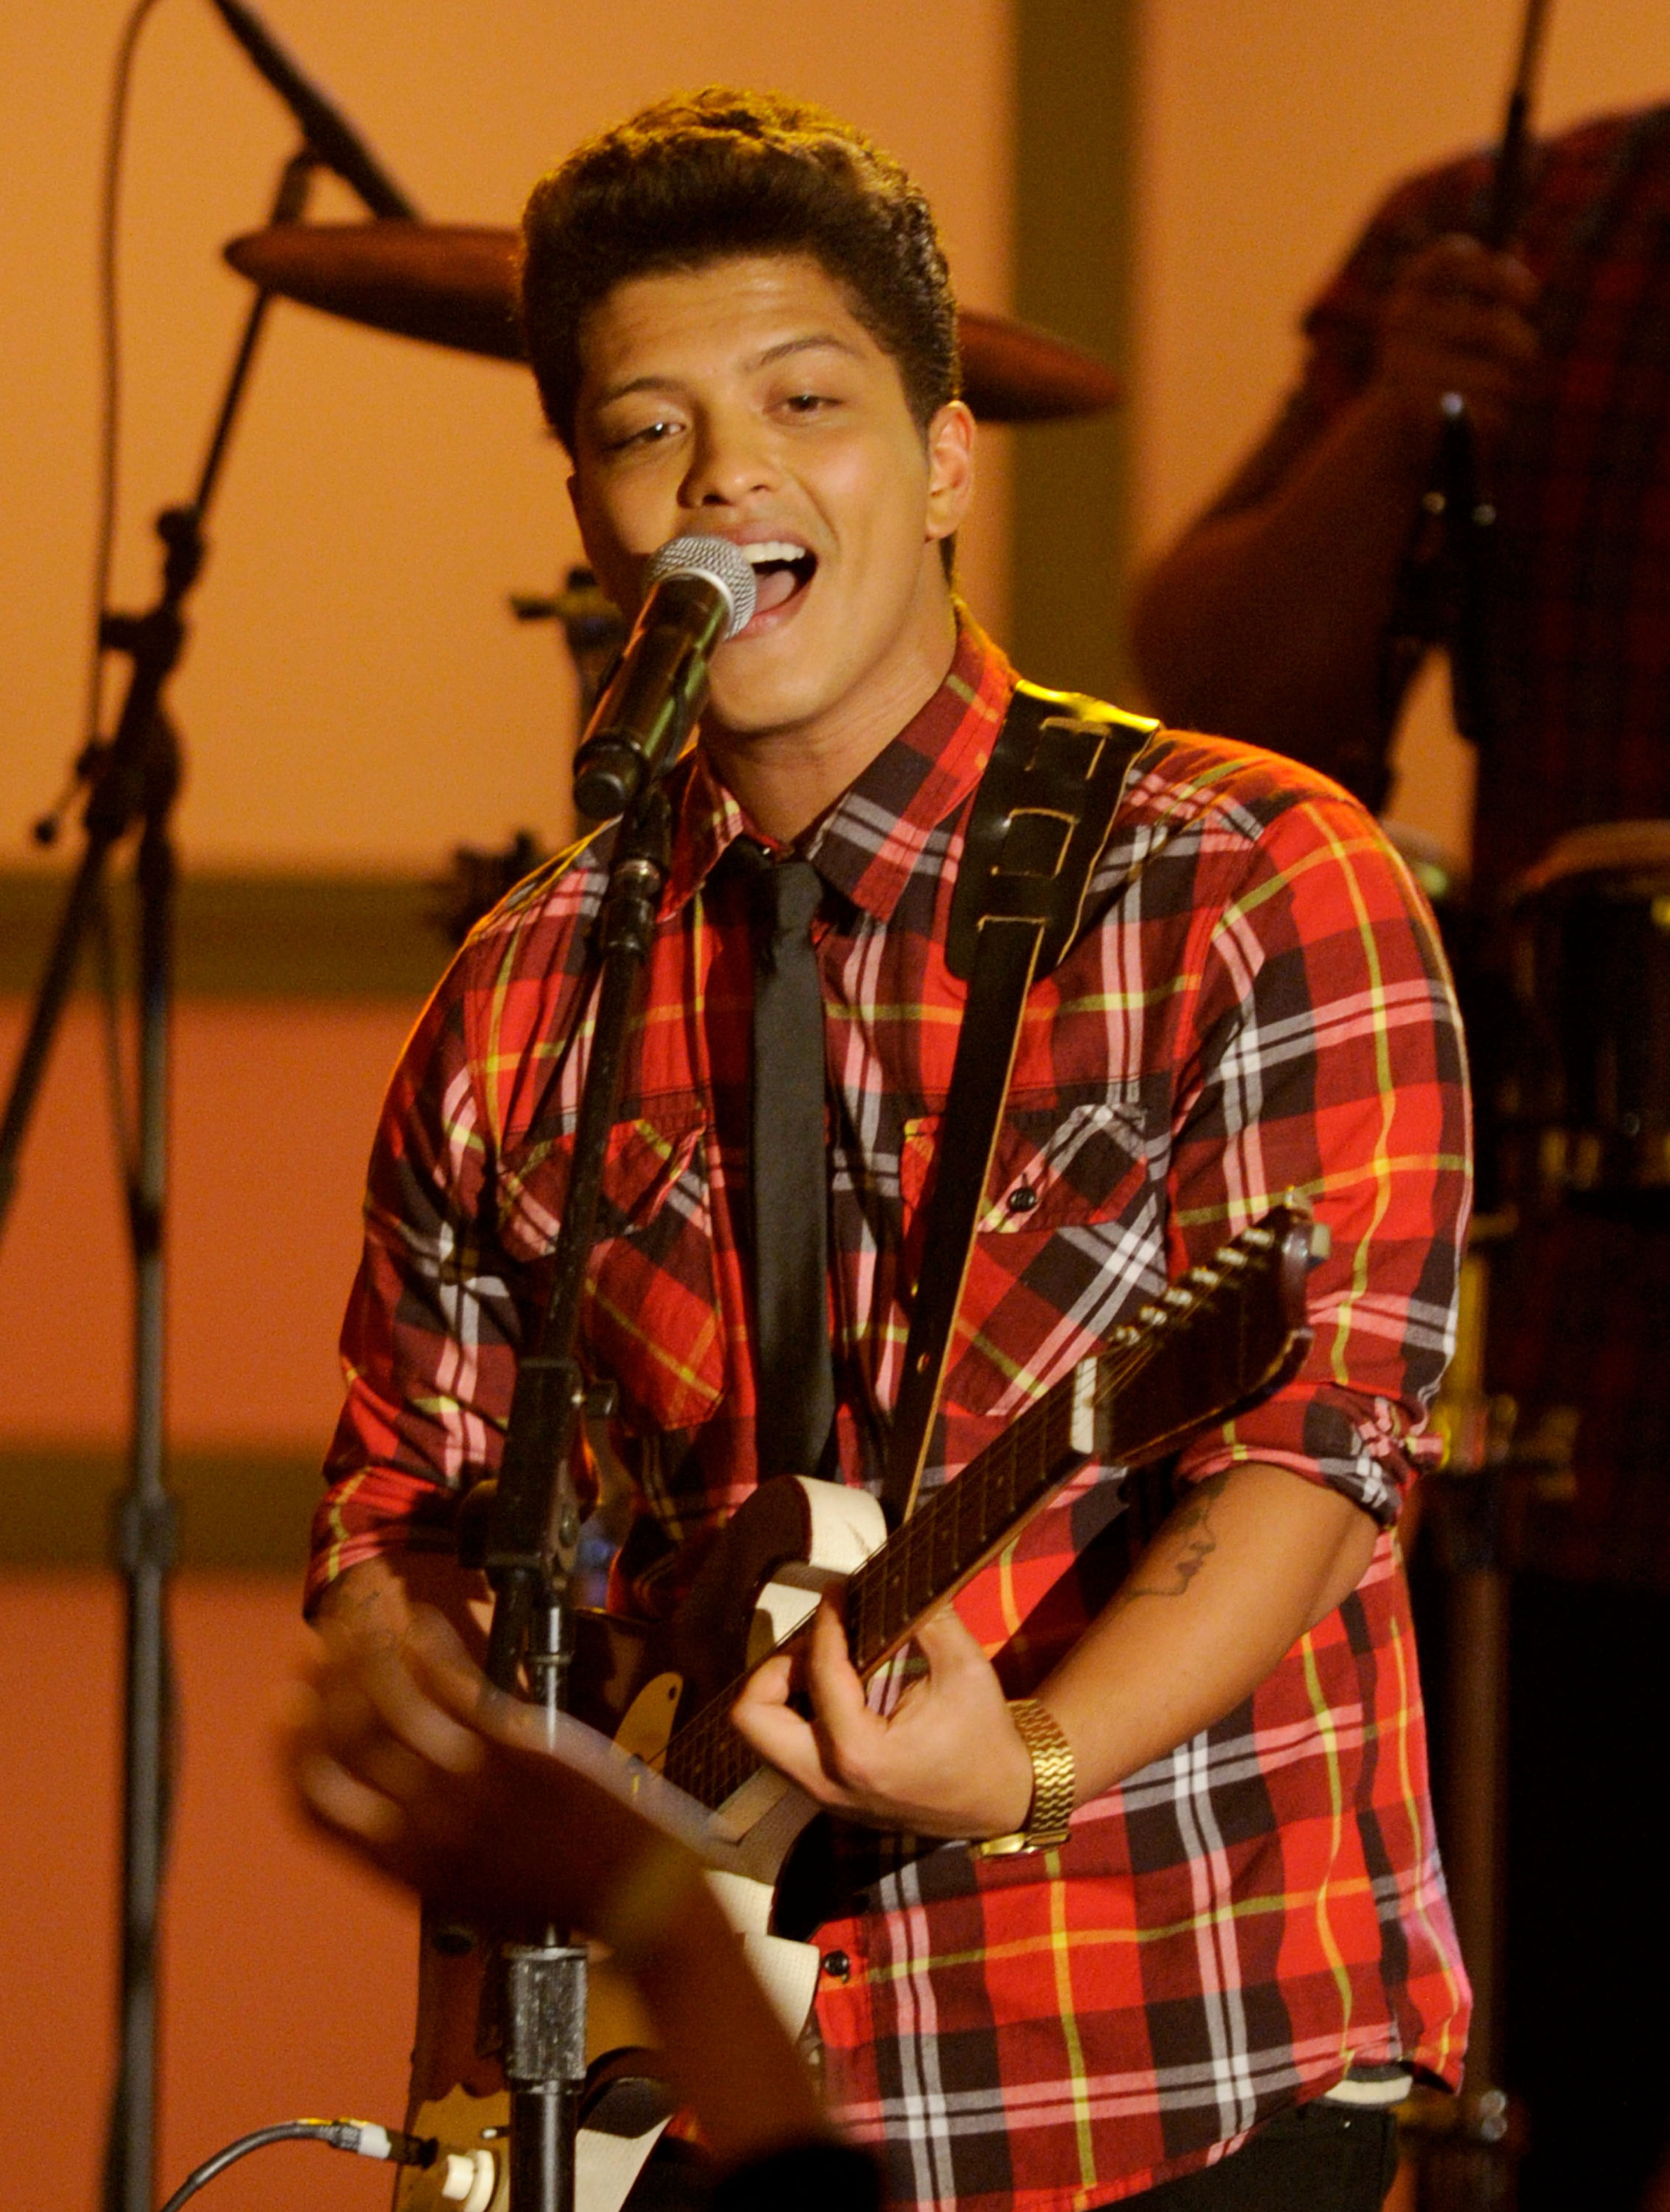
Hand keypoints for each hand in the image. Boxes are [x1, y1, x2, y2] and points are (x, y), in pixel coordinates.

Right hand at [288, 1612, 828, 2166]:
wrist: (634, 1890)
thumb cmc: (550, 1884)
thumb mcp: (463, 1886)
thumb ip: (416, 1845)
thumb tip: (378, 1797)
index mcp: (403, 1868)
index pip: (314, 1805)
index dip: (290, 1748)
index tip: (282, 1705)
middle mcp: (426, 1824)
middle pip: (345, 1737)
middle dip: (320, 1680)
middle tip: (313, 1640)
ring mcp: (471, 1781)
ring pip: (392, 1699)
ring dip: (366, 1649)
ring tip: (362, 1616)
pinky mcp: (517, 1745)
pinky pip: (454, 1683)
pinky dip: (426, 1645)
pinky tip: (418, 1622)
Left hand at [731, 1596, 1035, 1837]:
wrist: (1001, 1798)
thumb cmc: (984, 1733)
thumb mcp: (964, 1667)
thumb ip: (925, 1616)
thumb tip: (893, 1574)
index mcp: (861, 1753)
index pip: (819, 1673)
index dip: (826, 1622)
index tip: (837, 1591)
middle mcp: (829, 1781)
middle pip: (752, 1718)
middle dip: (775, 1669)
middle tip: (816, 1644)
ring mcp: (824, 1795)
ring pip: (761, 1737)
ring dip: (780, 1692)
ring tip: (822, 1662)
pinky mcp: (829, 1796)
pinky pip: (784, 1749)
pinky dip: (794, 1713)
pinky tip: (832, 1689)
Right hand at [1371, 232, 1538, 448]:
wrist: (1386, 429)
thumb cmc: (1435, 364)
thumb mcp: (1456, 319)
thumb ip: (1487, 287)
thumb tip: (1518, 243)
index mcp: (1411, 291)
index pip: (1456, 258)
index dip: (1500, 272)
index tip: (1531, 294)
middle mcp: (1404, 321)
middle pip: (1495, 329)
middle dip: (1522, 344)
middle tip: (1526, 352)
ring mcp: (1406, 365)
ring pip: (1498, 377)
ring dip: (1507, 388)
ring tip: (1491, 395)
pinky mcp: (1416, 409)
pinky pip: (1487, 411)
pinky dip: (1495, 420)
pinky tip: (1482, 420)